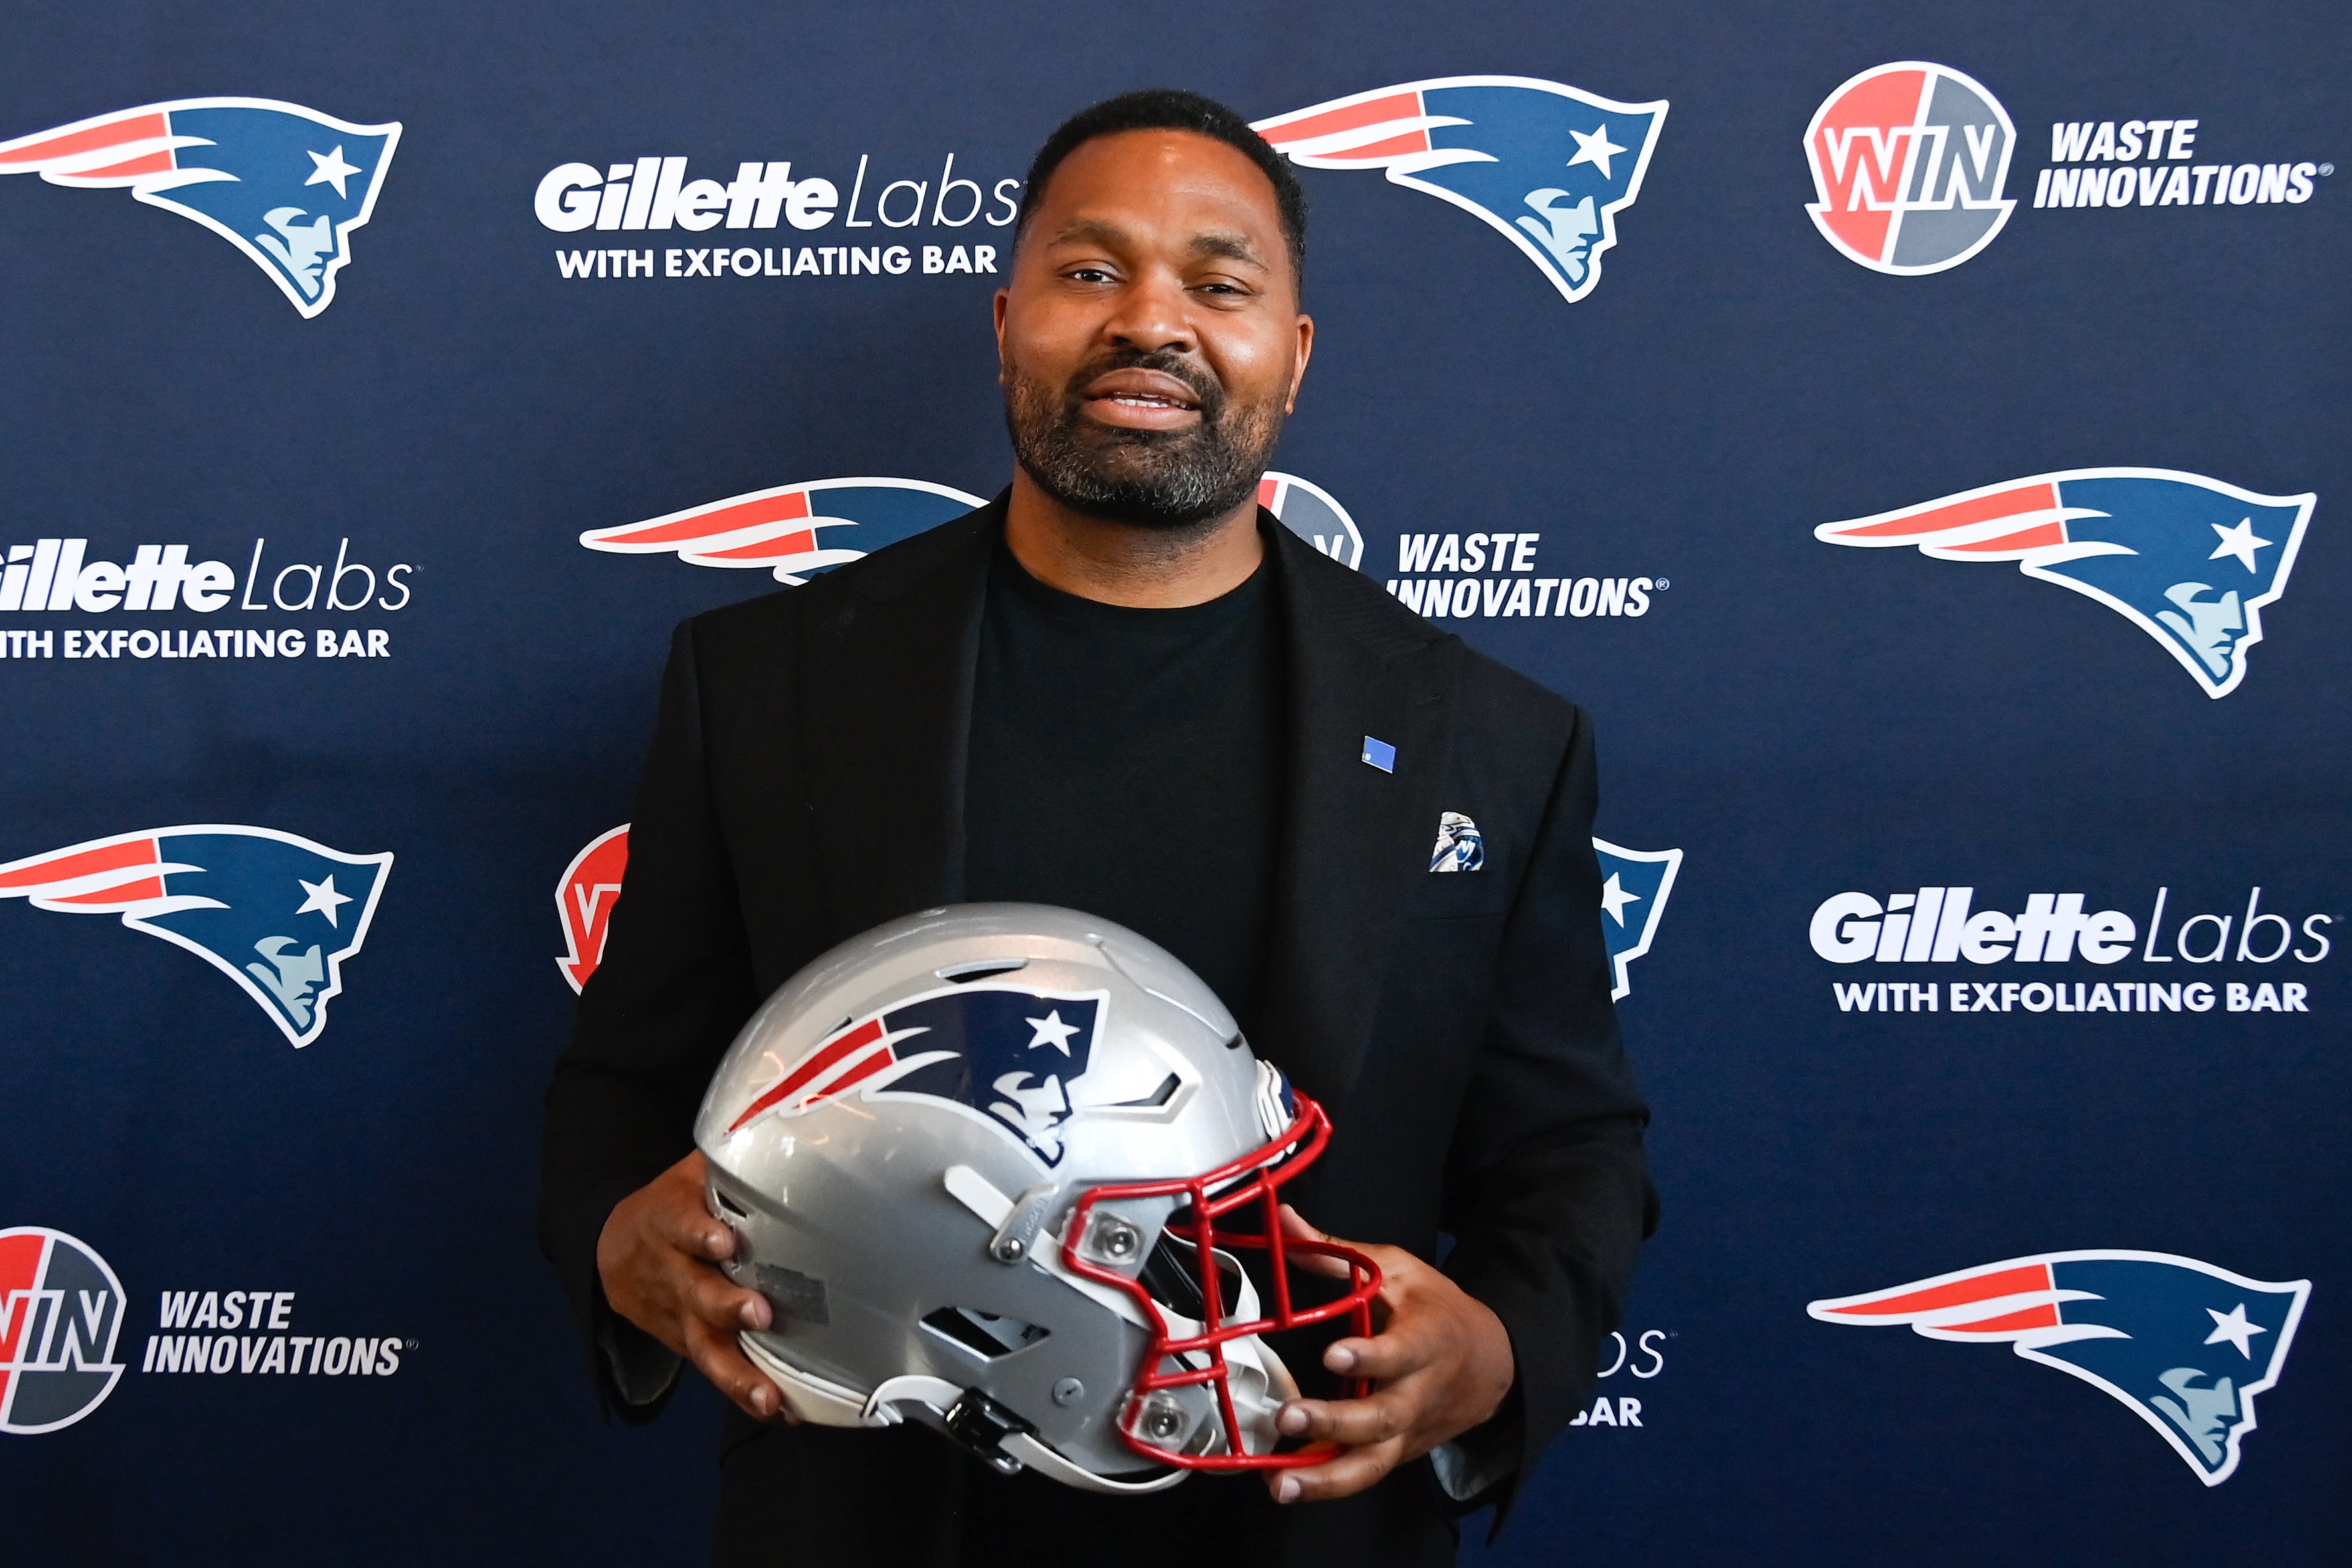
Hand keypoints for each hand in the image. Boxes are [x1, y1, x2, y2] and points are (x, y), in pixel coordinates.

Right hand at [595, 1150, 791, 1422]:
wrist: (612, 1246)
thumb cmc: (674, 1202)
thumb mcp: (690, 1172)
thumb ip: (730, 1160)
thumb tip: (792, 1127)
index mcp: (668, 1222)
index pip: (680, 1225)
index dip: (699, 1234)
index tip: (725, 1242)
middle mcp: (670, 1272)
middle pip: (694, 1292)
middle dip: (725, 1306)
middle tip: (760, 1313)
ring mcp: (677, 1315)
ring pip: (703, 1346)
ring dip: (736, 1373)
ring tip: (769, 1396)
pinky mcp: (688, 1342)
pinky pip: (715, 1369)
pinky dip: (745, 1392)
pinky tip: (782, 1412)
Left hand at [1264, 1205, 1513, 1503]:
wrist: (1492, 1362)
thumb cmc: (1436, 1309)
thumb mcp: (1397, 1270)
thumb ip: (1337, 1252)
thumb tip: (1285, 1219)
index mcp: (1427, 1339)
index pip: (1401, 1352)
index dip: (1371, 1357)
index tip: (1334, 1355)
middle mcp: (1420, 1393)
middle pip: (1383, 1418)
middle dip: (1335, 1423)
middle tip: (1288, 1417)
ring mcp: (1410, 1431)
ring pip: (1374, 1463)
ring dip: (1326, 1478)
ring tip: (1282, 1484)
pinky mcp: (1399, 1454)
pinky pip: (1365, 1475)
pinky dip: (1328, 1487)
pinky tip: (1288, 1488)